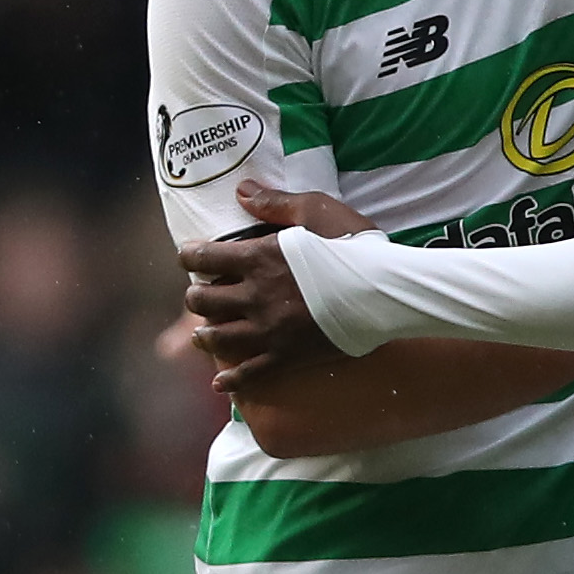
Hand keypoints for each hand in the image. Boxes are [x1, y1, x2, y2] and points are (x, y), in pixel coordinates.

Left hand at [177, 182, 372, 387]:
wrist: (384, 289)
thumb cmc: (354, 244)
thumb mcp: (315, 209)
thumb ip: (274, 203)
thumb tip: (241, 192)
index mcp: (258, 258)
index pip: (204, 258)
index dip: (189, 256)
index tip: (189, 255)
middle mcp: (255, 296)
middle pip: (203, 301)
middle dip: (196, 295)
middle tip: (199, 294)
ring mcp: (269, 330)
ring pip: (218, 338)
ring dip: (204, 334)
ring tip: (203, 333)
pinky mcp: (287, 356)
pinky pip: (250, 373)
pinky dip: (231, 380)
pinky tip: (221, 382)